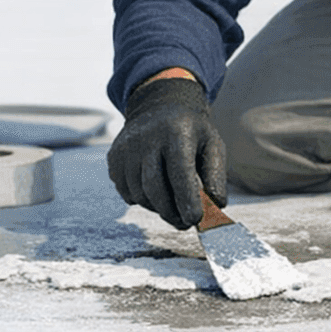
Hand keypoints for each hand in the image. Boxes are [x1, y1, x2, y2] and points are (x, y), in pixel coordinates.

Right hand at [107, 76, 227, 229]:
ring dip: (158, 208)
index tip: (195, 220)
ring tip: (173, 204)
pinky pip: (127, 193)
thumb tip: (216, 206)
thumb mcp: (212, 144)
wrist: (159, 108)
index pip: (179, 173)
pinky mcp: (114, 157)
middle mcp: (146, 137)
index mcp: (176, 132)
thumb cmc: (191, 131)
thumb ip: (216, 176)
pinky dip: (143, 200)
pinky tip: (155, 190)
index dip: (187, 201)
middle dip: (171, 212)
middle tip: (185, 223)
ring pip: (140, 194)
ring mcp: (126, 147)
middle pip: (154, 189)